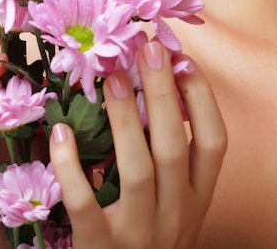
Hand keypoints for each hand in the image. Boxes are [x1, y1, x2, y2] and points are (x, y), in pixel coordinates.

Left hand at [50, 41, 226, 248]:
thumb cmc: (150, 235)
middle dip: (163, 92)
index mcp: (198, 198)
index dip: (202, 97)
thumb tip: (158, 85)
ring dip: (126, 119)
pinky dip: (72, 166)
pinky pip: (84, 204)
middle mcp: (176, 216)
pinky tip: (62, 132)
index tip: (184, 59)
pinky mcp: (100, 248)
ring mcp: (139, 234)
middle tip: (149, 48)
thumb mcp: (174, 201)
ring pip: (137, 170)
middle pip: (174, 147)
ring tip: (113, 77)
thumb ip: (170, 155)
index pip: (214, 142)